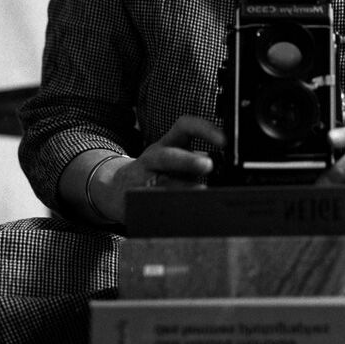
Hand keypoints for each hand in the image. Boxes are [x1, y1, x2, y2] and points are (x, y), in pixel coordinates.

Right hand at [95, 115, 224, 221]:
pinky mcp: (134, 202)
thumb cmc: (156, 170)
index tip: (224, 140)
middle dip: (188, 160)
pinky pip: (152, 208)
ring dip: (181, 190)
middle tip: (209, 164)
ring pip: (159, 185)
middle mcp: (153, 159)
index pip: (185, 126)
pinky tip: (184, 217)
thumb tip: (228, 165)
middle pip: (167, 156)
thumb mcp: (174, 157)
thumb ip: (197, 159)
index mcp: (167, 143)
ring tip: (201, 193)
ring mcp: (142, 181)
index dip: (204, 129)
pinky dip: (169, 212)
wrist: (116, 188)